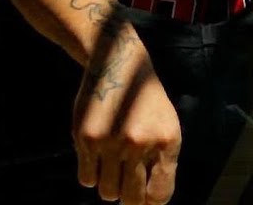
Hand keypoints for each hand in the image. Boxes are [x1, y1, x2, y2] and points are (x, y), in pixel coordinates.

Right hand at [73, 30, 181, 204]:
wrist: (119, 62)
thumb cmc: (146, 101)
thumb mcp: (166, 126)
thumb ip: (162, 164)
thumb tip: (149, 204)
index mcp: (167, 141)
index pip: (159, 195)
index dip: (149, 202)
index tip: (143, 198)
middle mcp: (140, 143)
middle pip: (131, 199)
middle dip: (129, 198)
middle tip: (125, 186)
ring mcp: (112, 141)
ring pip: (107, 192)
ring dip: (109, 186)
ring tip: (112, 168)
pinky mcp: (86, 137)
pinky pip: (86, 178)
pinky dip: (91, 174)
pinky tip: (97, 158)